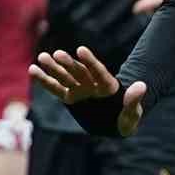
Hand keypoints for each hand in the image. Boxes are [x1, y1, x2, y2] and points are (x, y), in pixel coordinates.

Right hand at [30, 46, 145, 136]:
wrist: (115, 124)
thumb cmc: (126, 118)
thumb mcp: (133, 113)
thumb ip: (134, 100)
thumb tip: (142, 85)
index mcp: (108, 86)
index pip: (99, 72)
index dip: (91, 61)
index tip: (81, 50)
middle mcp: (92, 85)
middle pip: (79, 73)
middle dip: (69, 64)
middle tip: (58, 54)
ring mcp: (80, 90)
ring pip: (65, 77)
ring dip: (53, 68)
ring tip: (42, 57)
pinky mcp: (70, 98)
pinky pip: (56, 88)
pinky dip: (45, 80)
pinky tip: (33, 70)